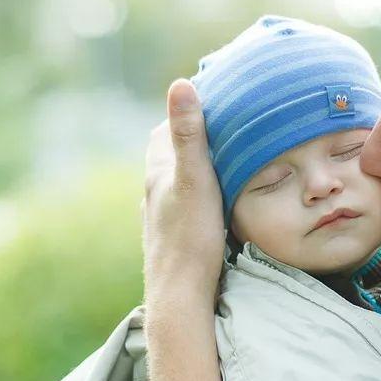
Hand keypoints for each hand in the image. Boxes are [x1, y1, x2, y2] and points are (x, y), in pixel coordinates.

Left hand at [143, 79, 223, 293]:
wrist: (181, 296)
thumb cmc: (190, 239)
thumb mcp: (195, 180)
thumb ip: (188, 135)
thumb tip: (181, 84)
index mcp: (157, 175)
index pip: (163, 131)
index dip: (184, 114)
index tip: (209, 101)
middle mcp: (154, 195)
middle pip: (171, 157)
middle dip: (192, 142)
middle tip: (224, 129)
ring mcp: (162, 219)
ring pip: (178, 185)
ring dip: (197, 172)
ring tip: (226, 162)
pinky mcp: (174, 239)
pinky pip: (187, 207)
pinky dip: (201, 196)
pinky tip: (217, 204)